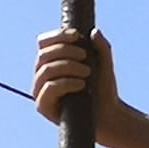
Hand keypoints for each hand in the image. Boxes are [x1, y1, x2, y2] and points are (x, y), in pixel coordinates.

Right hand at [32, 28, 127, 147]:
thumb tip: (94, 32)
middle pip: (43, 54)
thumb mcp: (104, 64)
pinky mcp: (44, 106)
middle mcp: (42, 75)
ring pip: (45, 70)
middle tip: (85, 55)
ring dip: (67, 66)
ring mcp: (40, 91)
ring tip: (87, 72)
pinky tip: (81, 84)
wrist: (108, 116)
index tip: (77, 35)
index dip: (57, 36)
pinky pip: (49, 89)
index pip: (44, 43)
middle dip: (65, 50)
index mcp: (52, 62)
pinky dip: (65, 83)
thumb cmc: (103, 89)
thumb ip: (101, 47)